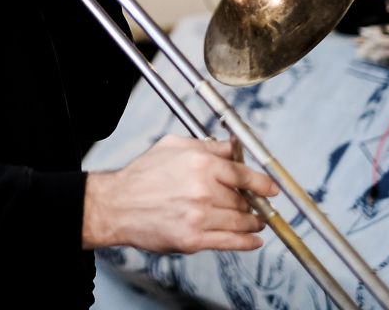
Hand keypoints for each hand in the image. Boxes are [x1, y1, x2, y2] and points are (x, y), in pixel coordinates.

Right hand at [82, 135, 278, 252]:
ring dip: (253, 223)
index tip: (270, 189)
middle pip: (244, 199)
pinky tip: (253, 240)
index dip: (262, 183)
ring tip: (256, 222)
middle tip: (258, 205)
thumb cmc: (141, 176)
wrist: (118, 205)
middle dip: (254, 203)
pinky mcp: (194, 239)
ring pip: (240, 221)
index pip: (244, 174)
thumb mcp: (173, 146)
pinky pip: (230, 242)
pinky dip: (246, 242)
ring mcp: (200, 217)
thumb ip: (207, 146)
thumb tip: (232, 147)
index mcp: (200, 164)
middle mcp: (203, 190)